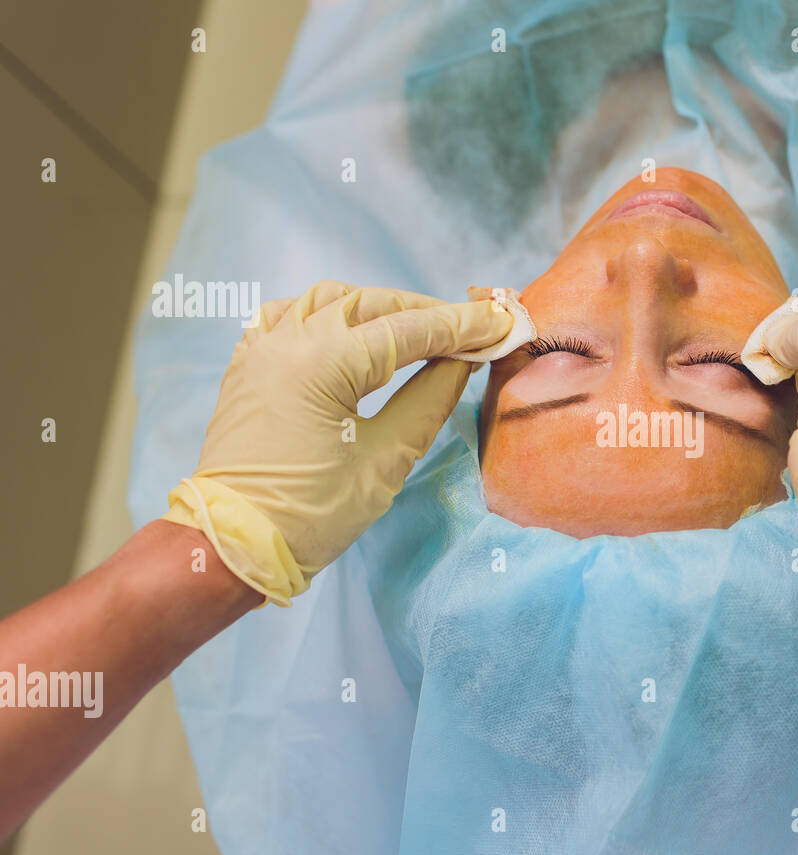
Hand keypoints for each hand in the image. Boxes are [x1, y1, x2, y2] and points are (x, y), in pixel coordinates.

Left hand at [163, 281, 513, 604]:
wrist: (231, 545)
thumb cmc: (311, 512)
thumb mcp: (385, 460)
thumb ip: (428, 401)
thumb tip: (460, 363)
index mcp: (323, 362)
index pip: (409, 330)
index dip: (460, 326)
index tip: (500, 322)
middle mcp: (289, 339)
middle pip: (373, 304)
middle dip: (427, 313)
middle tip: (473, 328)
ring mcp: (262, 347)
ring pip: (330, 300)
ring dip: (379, 307)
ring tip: (419, 328)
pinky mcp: (248, 364)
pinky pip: (289, 314)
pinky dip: (328, 313)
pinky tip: (349, 329)